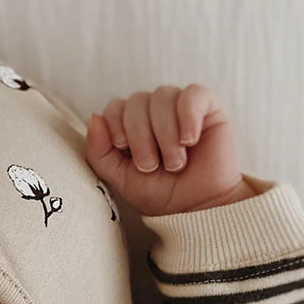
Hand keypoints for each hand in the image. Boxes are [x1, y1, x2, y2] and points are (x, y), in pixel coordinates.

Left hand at [85, 85, 255, 215]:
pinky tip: (190, 141)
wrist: (199, 209)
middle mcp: (157, 112)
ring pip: (163, 96)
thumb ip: (100, 153)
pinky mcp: (209, 108)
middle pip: (138, 100)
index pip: (116, 106)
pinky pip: (193, 94)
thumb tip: (94, 117)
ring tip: (175, 162)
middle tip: (152, 166)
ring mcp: (182, 108)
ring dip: (165, 134)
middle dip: (141, 136)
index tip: (126, 151)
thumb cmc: (164, 195)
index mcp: (134, 126)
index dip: (117, 125)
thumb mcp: (122, 180)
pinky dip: (188, 116)